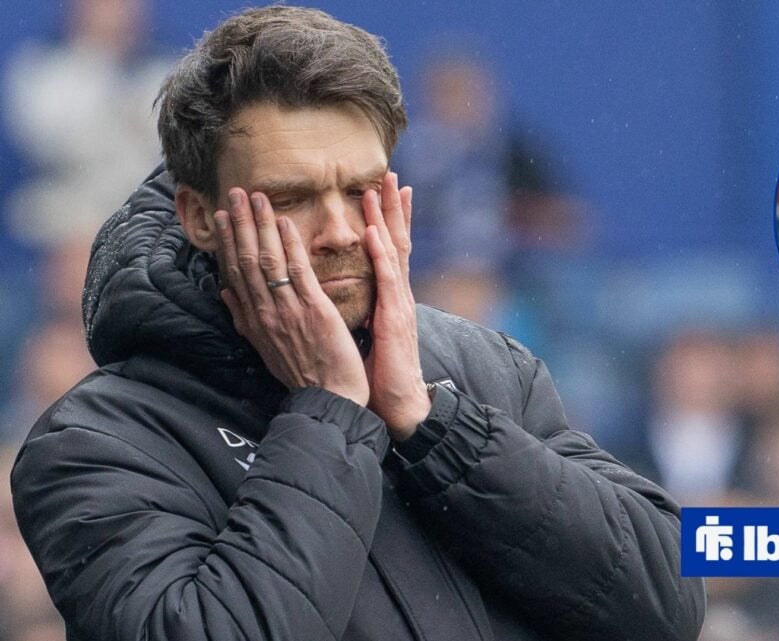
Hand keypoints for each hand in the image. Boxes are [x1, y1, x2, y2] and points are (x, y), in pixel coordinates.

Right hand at [215, 188, 369, 405]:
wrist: (329, 398)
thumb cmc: (302, 374)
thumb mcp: (264, 348)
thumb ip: (244, 318)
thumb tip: (224, 291)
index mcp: (254, 320)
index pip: (235, 272)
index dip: (228, 241)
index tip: (224, 216)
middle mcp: (265, 312)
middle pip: (246, 260)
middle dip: (240, 224)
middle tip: (235, 192)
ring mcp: (288, 311)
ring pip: (268, 261)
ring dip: (261, 226)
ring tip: (257, 197)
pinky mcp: (314, 312)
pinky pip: (299, 273)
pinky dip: (290, 247)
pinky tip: (285, 223)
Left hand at [363, 172, 430, 438]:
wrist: (398, 404)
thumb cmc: (378, 374)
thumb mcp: (366, 336)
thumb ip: (359, 312)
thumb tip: (343, 297)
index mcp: (389, 299)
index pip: (389, 251)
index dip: (386, 221)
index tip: (381, 193)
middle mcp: (398, 295)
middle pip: (397, 241)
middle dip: (393, 208)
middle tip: (390, 175)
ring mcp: (399, 303)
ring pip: (395, 251)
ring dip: (387, 218)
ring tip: (382, 189)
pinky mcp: (394, 317)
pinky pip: (388, 279)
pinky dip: (381, 253)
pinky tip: (373, 232)